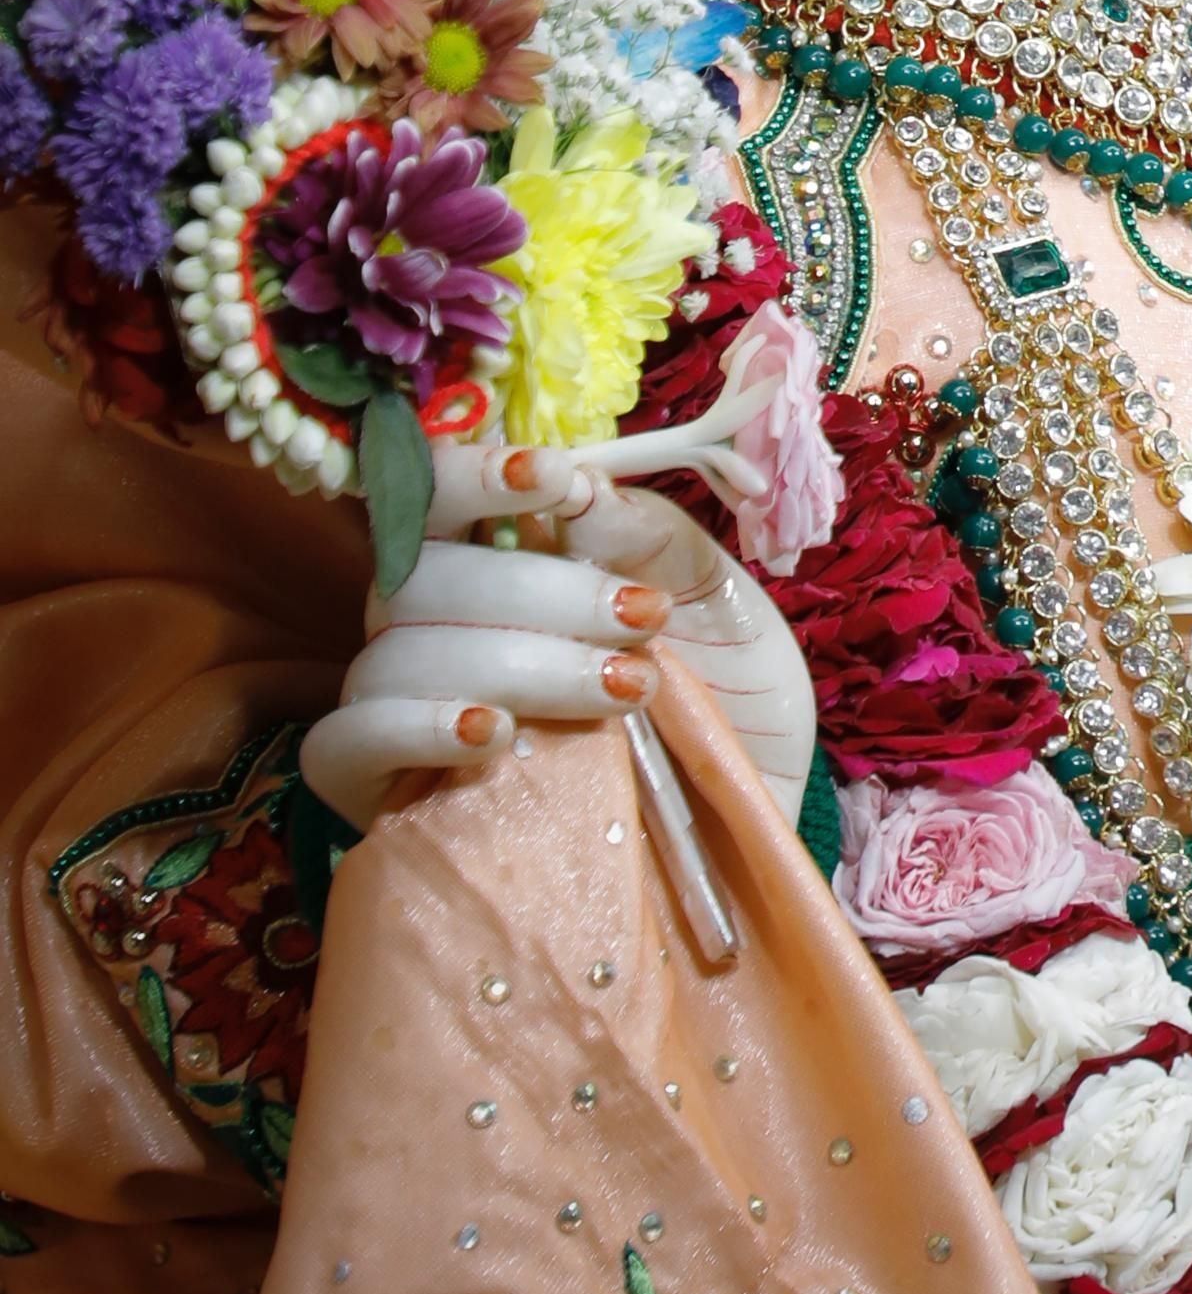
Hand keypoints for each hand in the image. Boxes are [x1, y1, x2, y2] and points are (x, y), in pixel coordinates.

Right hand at [300, 440, 815, 830]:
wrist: (744, 818)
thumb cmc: (726, 693)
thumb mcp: (714, 595)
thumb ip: (642, 535)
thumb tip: (573, 490)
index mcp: (505, 557)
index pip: (437, 492)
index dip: (475, 475)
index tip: (553, 480)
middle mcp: (441, 625)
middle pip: (420, 574)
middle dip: (537, 589)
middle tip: (640, 621)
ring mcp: (406, 710)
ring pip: (392, 655)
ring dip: (511, 662)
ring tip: (620, 691)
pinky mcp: (384, 797)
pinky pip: (343, 745)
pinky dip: (413, 728)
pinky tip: (492, 735)